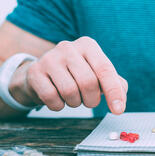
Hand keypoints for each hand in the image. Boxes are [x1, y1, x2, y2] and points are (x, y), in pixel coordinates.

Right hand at [9, 37, 126, 113]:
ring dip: (75, 103)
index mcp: (88, 45)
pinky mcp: (35, 72)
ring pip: (70, 92)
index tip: (118, 110)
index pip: (105, 69)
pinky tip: (58, 98)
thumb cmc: (78, 75)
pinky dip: (58, 105)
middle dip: (92, 100)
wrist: (43, 75)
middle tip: (89, 101)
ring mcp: (49, 58)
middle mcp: (68, 47)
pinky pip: (51, 98)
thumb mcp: (98, 74)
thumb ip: (115, 84)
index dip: (113, 92)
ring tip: (73, 97)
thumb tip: (120, 100)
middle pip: (88, 83)